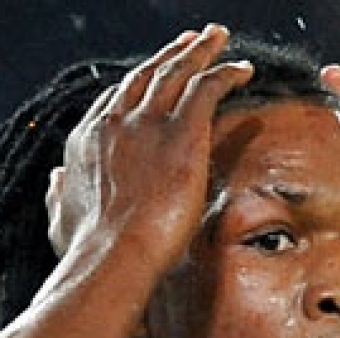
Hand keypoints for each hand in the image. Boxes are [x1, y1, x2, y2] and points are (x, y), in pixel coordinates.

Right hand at [47, 24, 252, 276]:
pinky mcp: (181, 134)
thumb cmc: (90, 251)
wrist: (114, 255)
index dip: (137, 86)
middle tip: (188, 42)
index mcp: (88, 141)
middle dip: (169, 56)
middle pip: (146, 76)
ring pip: (177, 72)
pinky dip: (226, 72)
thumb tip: (56, 180)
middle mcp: (115, 123)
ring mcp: (147, 125)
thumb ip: (60, 197)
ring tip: (216, 38)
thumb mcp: (62, 220)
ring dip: (199, 51)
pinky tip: (242, 69)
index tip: (153, 78)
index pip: (115, 101)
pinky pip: (207, 88)